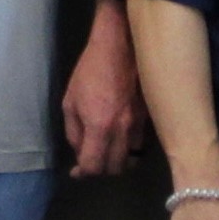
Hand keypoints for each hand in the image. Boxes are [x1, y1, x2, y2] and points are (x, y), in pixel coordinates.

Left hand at [62, 5, 140, 175]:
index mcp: (99, 126)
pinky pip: (139, 144)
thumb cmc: (90, 70)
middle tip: (91, 160)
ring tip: (107, 153)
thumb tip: (80, 152)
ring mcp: (138, 124)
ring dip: (117, 161)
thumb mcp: (70, 101)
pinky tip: (120, 140)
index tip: (77, 170)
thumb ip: (74, 131)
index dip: (83, 172)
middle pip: (115, 168)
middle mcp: (122, 130)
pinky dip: (129, 148)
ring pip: (131, 158)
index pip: (94, 165)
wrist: (122, 47)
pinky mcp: (148, 117)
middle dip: (101, 169)